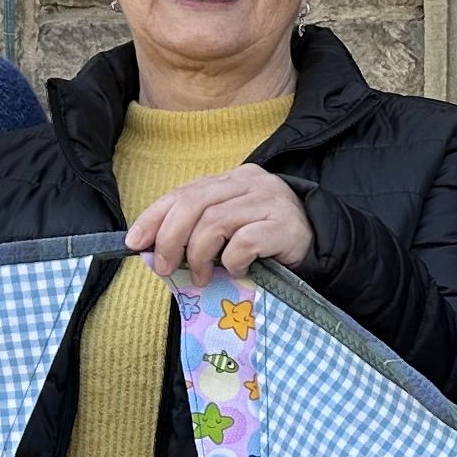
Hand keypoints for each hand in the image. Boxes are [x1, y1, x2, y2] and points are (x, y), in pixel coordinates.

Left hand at [127, 166, 314, 281]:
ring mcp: (270, 201)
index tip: (134, 242)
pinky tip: (237, 272)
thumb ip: (197, 234)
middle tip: (164, 267)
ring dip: (198, 255)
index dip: (154, 216)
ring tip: (200, 277)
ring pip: (215, 223)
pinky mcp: (285, 226)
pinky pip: (244, 242)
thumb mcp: (229, 232)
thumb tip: (150, 252)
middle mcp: (250, 182)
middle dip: (170, 238)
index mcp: (231, 179)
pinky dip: (232, 261)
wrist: (322, 249)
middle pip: (194, 203)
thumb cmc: (267, 245)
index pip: (184, 192)